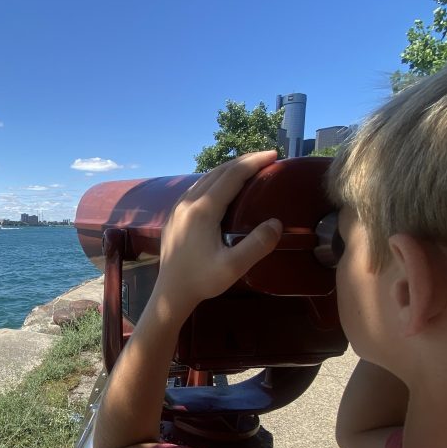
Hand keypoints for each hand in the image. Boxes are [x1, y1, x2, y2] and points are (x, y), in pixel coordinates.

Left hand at [151, 151, 282, 320]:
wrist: (170, 293)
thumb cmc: (202, 280)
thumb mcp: (233, 267)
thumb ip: (257, 244)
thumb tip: (276, 223)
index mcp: (203, 210)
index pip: (232, 176)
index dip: (253, 162)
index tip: (273, 155)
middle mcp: (188, 202)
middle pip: (218, 172)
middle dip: (243, 161)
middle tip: (266, 158)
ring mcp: (178, 207)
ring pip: (205, 178)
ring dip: (228, 169)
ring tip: (248, 168)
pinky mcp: (174, 215)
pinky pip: (196, 188)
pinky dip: (215, 180)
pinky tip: (222, 186)